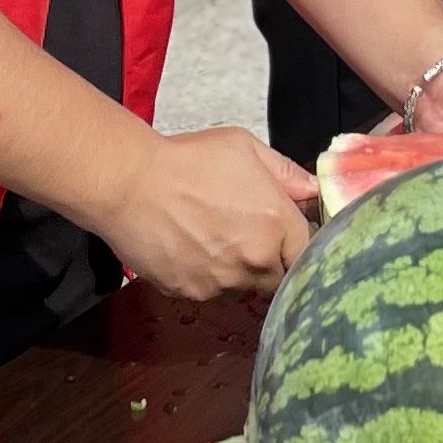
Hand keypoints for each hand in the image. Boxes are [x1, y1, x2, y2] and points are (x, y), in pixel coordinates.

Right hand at [95, 125, 315, 300]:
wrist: (130, 183)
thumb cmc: (186, 160)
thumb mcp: (244, 148)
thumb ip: (286, 173)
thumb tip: (312, 190)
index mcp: (276, 225)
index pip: (307, 253)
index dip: (298, 245)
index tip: (287, 238)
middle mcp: (254, 262)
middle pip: (278, 278)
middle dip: (270, 262)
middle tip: (248, 237)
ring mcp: (221, 283)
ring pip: (243, 288)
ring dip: (237, 273)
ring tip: (213, 240)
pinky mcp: (191, 294)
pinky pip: (209, 292)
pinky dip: (205, 277)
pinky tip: (189, 248)